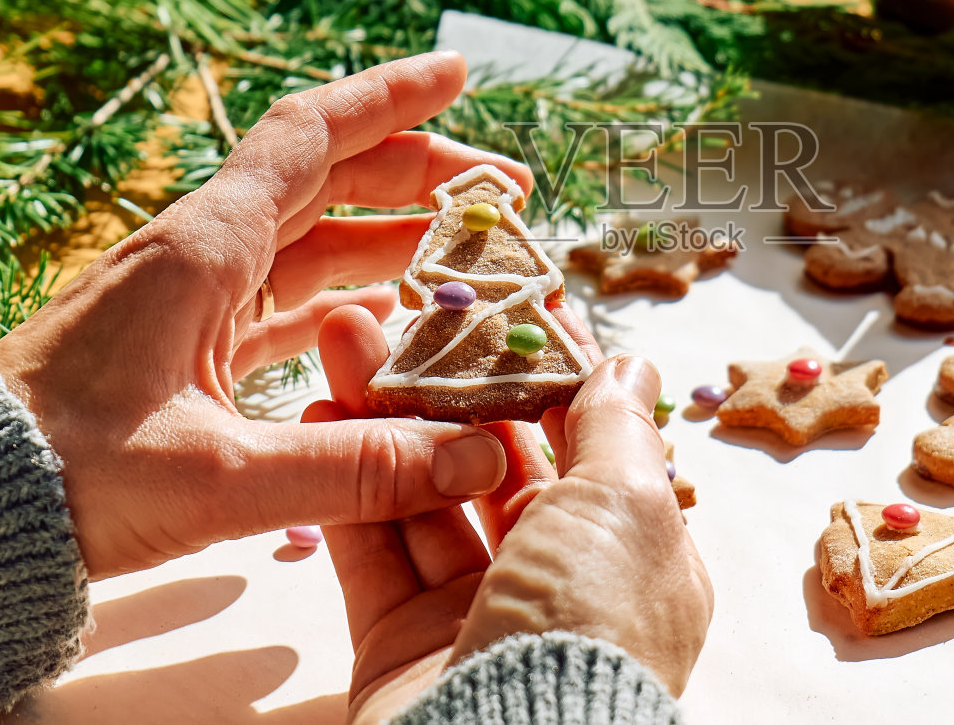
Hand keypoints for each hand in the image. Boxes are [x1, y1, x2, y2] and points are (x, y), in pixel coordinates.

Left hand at [0, 53, 528, 578]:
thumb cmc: (68, 474)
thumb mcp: (219, 476)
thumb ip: (354, 467)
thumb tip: (475, 459)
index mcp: (205, 249)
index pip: (311, 136)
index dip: (390, 98)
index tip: (457, 72)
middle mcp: (201, 255)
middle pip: (328, 181)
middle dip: (419, 173)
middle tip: (504, 188)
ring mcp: (190, 300)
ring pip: (311, 241)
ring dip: (391, 238)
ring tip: (469, 253)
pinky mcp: (183, 348)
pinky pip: (284, 302)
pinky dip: (346, 299)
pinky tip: (389, 317)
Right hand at [312, 304, 711, 722]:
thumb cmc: (589, 624)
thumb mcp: (626, 505)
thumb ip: (617, 428)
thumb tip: (631, 366)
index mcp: (635, 554)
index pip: (588, 443)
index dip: (547, 373)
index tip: (502, 309)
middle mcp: (560, 582)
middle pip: (497, 464)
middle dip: (450, 387)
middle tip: (403, 317)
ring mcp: (476, 615)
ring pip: (426, 497)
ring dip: (386, 421)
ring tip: (342, 345)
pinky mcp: (401, 643)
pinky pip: (372, 549)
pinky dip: (345, 488)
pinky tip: (318, 419)